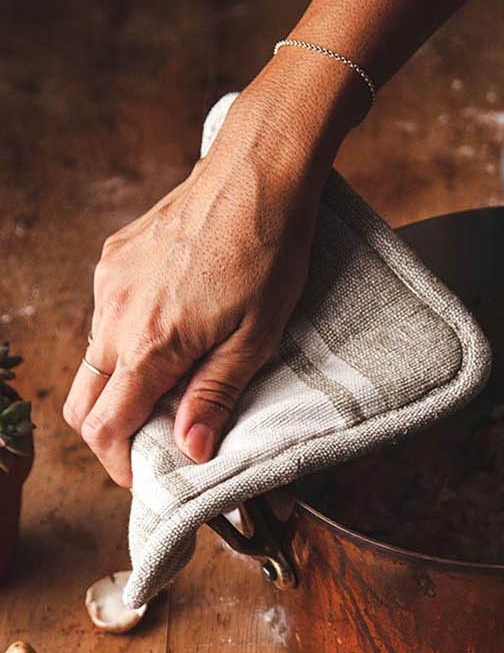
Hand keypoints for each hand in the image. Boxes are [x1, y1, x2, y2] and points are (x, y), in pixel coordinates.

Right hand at [64, 53, 364, 485]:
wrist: (259, 174)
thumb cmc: (270, 256)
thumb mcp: (256, 339)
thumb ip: (215, 395)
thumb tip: (190, 450)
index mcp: (149, 345)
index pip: (107, 426)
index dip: (120, 462)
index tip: (144, 479)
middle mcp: (115, 314)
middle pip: (85, 398)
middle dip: (110, 432)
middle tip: (152, 445)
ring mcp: (110, 281)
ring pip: (94, 357)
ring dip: (121, 385)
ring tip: (173, 390)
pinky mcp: (116, 257)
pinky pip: (107, 315)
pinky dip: (127, 341)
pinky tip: (173, 335)